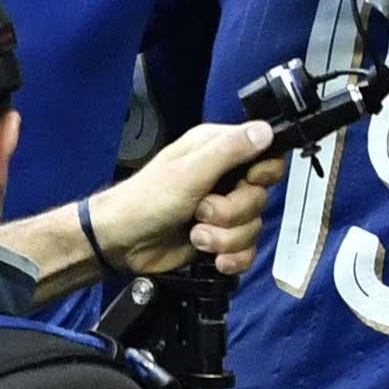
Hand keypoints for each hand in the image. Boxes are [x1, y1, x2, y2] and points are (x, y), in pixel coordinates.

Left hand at [88, 119, 285, 277]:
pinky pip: (247, 251)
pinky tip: (214, 259)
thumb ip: (229, 150)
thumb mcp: (189, 172)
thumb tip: (268, 129)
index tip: (249, 182)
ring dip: (225, 238)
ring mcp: (223, 212)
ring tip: (196, 236)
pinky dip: (233, 258)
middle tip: (201, 212)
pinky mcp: (220, 240)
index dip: (264, 172)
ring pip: (253, 227)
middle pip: (260, 197)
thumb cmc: (148, 199)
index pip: (267, 155)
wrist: (120, 242)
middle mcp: (226, 178)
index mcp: (219, 150)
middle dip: (233, 213)